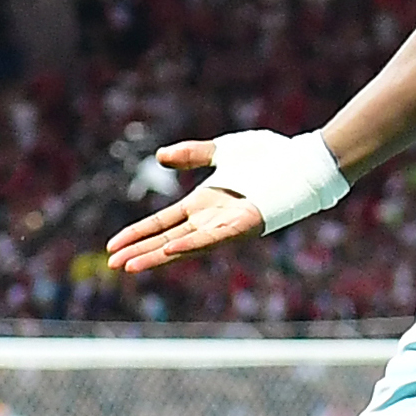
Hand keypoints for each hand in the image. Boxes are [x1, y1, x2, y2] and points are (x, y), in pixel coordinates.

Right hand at [104, 141, 265, 272]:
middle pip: (168, 239)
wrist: (303, 160)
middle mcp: (212, 219)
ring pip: (187, 245)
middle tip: (113, 265)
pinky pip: (215, 238)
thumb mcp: (222, 150)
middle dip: (141, 252)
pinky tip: (171, 250)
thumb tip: (160, 157)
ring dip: (159, 255)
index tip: (113, 246)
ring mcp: (228, 224)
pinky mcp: (246, 224)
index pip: (162, 224)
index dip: (137, 234)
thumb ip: (192, 154)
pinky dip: (193, 244)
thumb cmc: (269, 156)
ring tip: (133, 265)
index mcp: (203, 203)